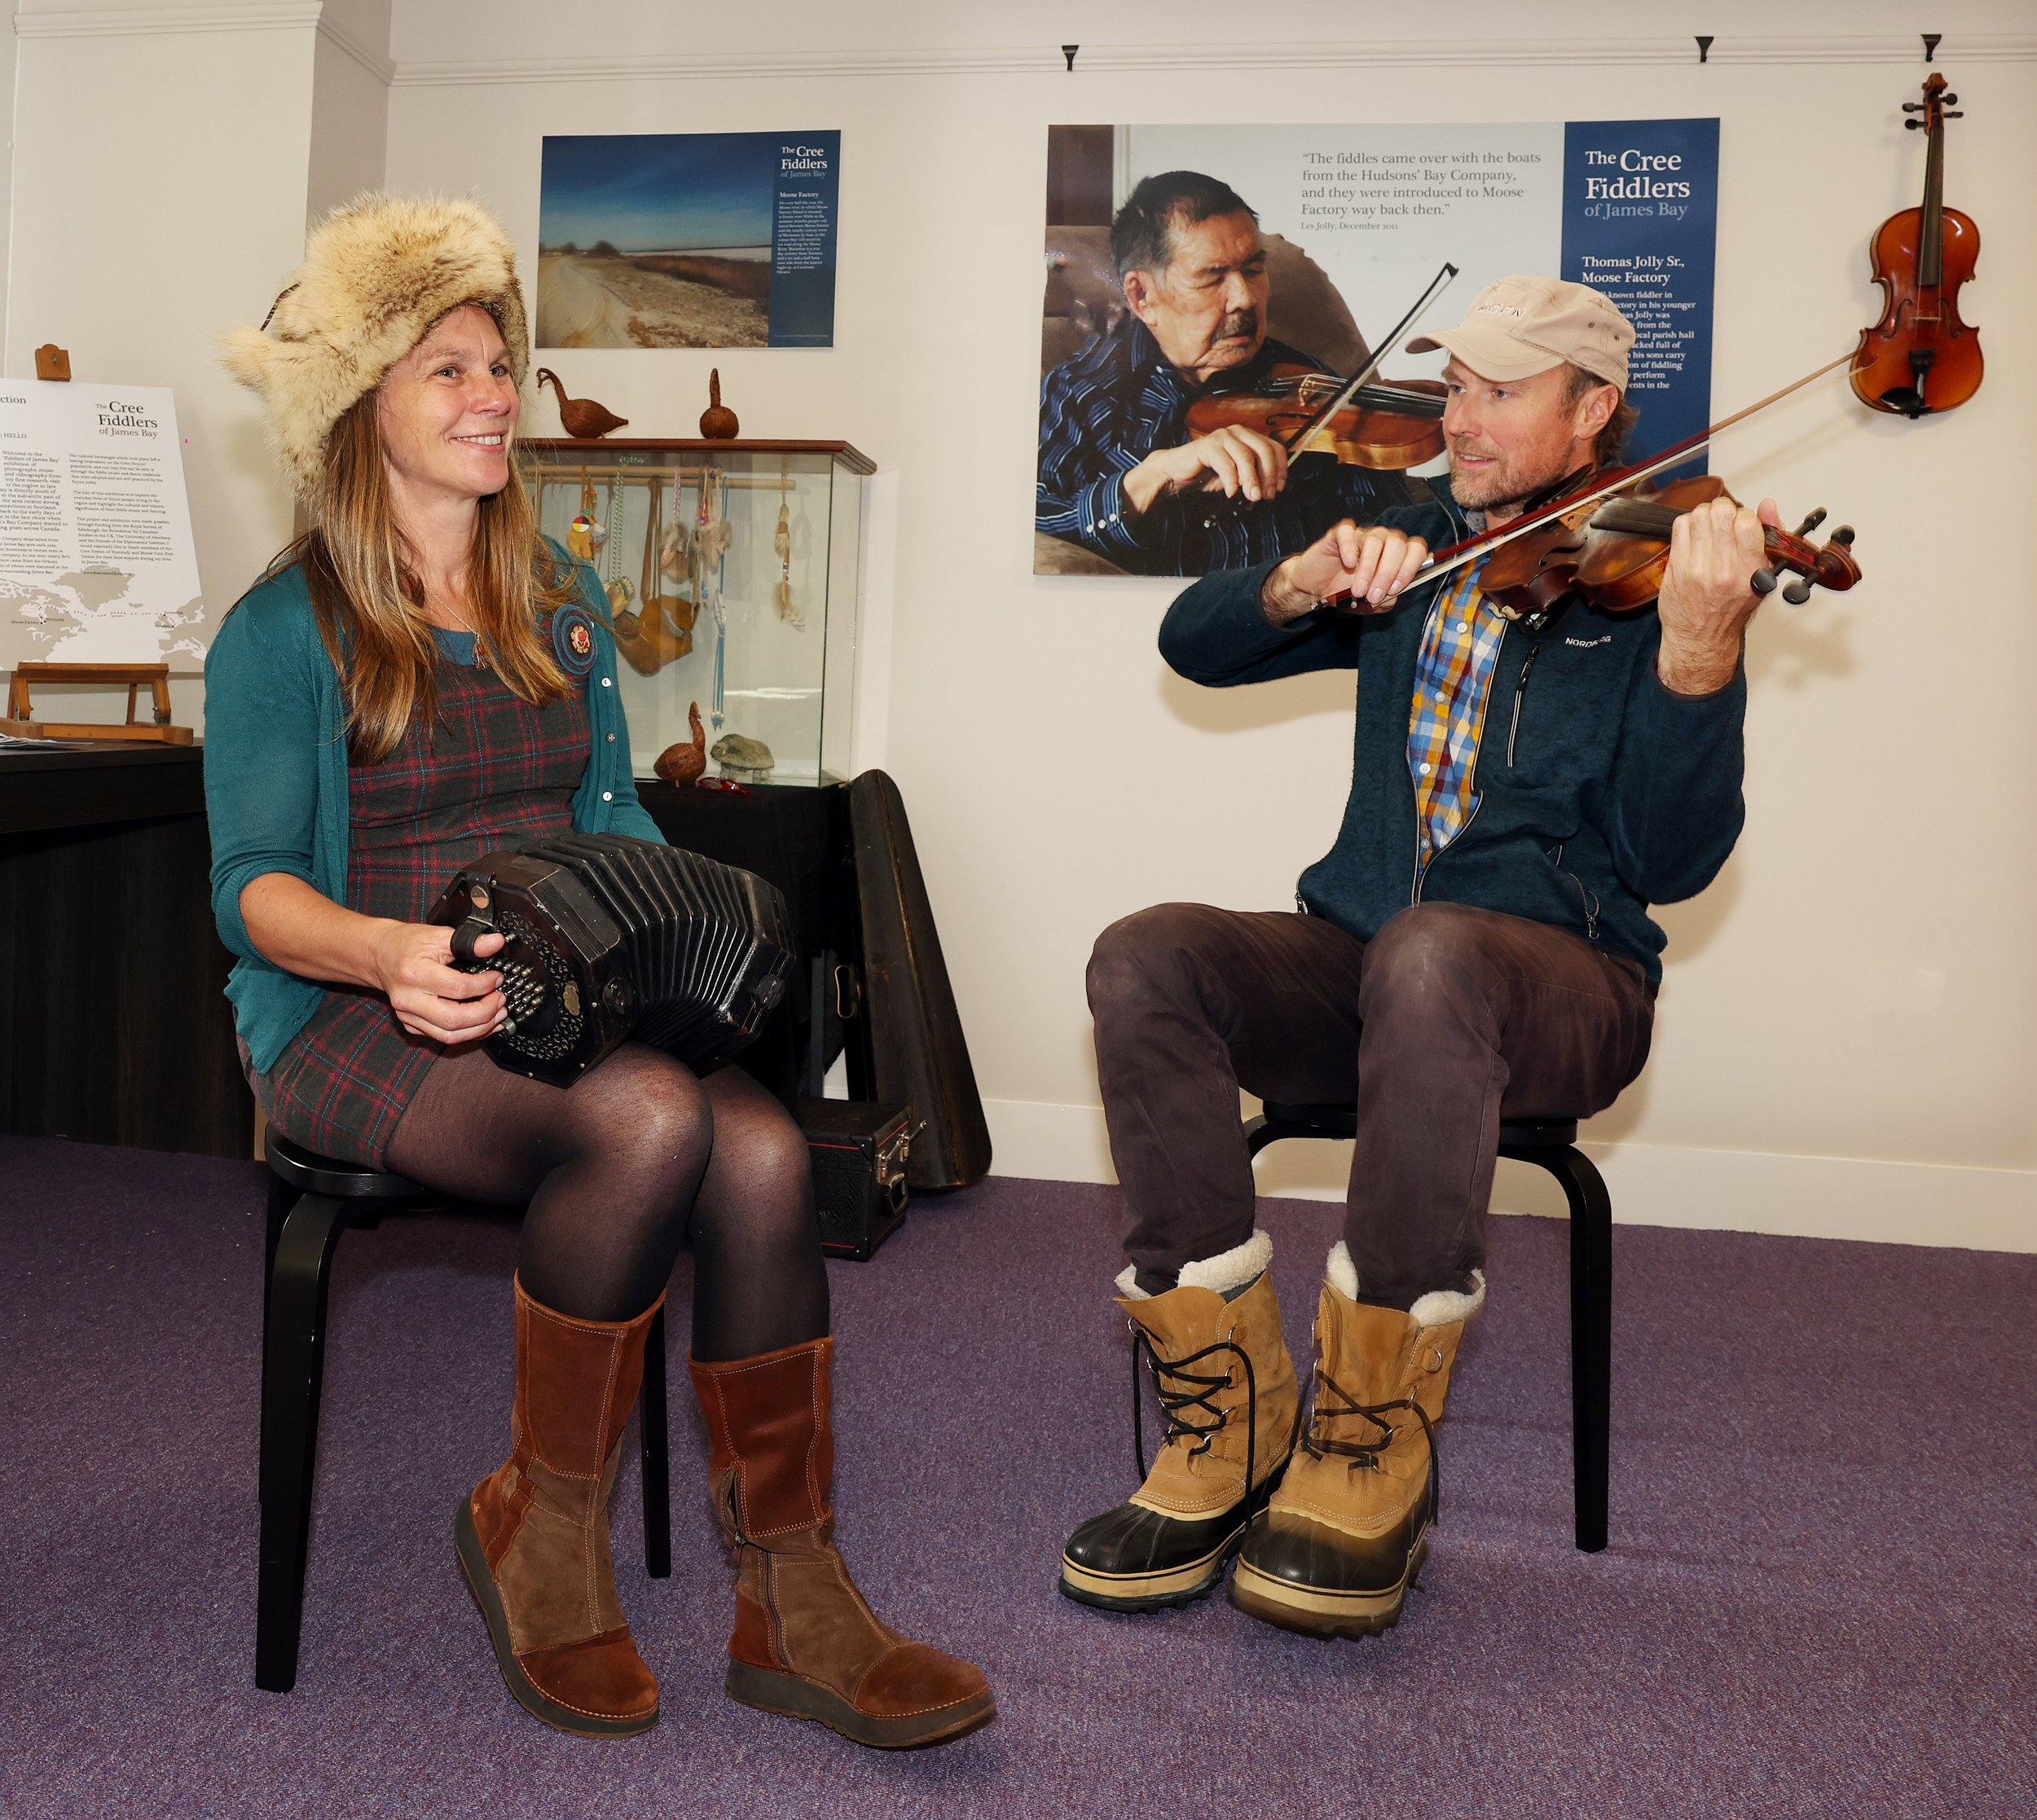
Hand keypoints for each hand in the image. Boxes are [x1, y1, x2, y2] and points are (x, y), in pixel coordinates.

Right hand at [365, 920, 506, 1044]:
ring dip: (480, 1029)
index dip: (484, 986)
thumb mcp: (438, 935)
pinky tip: (483, 1023)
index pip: (458, 988)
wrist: (380, 955)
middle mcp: (408, 999)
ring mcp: (408, 1016)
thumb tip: (495, 943)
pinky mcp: (411, 1025)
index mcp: (414, 974)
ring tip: (498, 1015)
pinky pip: (443, 1037)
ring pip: (449, 1036)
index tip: (498, 979)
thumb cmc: (407, 944)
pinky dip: (467, 1033)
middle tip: (501, 1001)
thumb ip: (469, 942)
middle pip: (454, 1019)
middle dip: (486, 1013)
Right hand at [1123, 425, 1290, 517]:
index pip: (1275, 448)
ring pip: (1246, 457)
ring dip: (1252, 480)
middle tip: (1266, 496)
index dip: (1281, 470)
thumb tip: (1271, 489)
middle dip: (1268, 476)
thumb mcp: (1237, 476)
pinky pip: (1226, 463)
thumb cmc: (1207, 473)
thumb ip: (1253, 476)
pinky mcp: (1208, 445)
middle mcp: (1238, 432)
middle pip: (1264, 451)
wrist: (1177, 472)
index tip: (1278, 489)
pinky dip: (1231, 480)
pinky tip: (1231, 492)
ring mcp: (1223, 436)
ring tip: (1252, 497)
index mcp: (1248, 437)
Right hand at [1260, 519, 1429, 624]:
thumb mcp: (1368, 605)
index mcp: (1395, 556)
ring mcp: (1362, 535)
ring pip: (1374, 541)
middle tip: (1374, 595)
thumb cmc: (1345, 593)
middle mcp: (1383, 541)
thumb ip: (1385, 602)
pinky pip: (1348, 532)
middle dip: (1387, 573)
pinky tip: (1348, 564)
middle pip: (1397, 544)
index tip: (1396, 588)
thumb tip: (1393, 597)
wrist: (1315, 589)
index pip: (1415, 549)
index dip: (1410, 567)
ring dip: (1368, 568)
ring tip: (1358, 590)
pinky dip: (1349, 547)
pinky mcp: (1340, 534)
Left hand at [1655, 495, 1781, 694]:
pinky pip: (1679, 527)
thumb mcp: (1763, 576)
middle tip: (1721, 520)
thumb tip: (1768, 506)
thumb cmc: (1732, 608)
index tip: (1740, 523)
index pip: (1748, 521)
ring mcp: (1698, 568)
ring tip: (1707, 527)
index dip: (1743, 515)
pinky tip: (1693, 536)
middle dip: (1722, 510)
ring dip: (1704, 515)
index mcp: (1751, 570)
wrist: (1701, 637)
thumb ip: (1770, 538)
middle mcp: (1725, 569)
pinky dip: (1687, 524)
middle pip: (1721, 512)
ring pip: (1699, 515)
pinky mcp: (1676, 568)